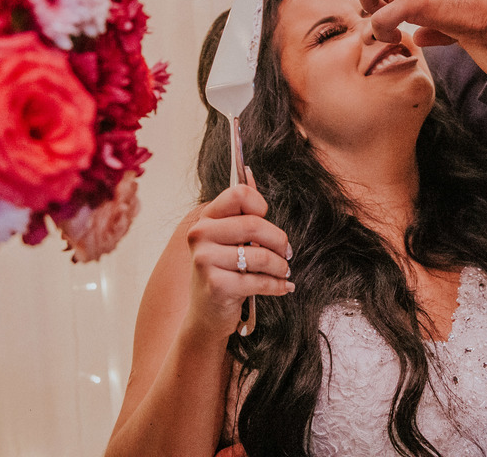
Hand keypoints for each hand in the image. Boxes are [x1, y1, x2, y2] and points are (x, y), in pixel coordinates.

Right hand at [183, 172, 293, 338]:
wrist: (206, 314)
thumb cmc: (223, 272)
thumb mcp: (227, 238)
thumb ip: (239, 209)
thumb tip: (249, 172)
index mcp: (205, 218)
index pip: (239, 194)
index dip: (261, 206)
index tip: (266, 221)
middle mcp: (200, 235)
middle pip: (254, 224)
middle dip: (279, 241)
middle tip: (287, 252)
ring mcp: (205, 261)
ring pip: (260, 255)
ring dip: (281, 266)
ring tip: (284, 271)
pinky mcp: (216, 286)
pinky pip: (259, 281)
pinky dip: (278, 285)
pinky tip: (284, 287)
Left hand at [355, 0, 486, 47]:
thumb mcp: (461, 12)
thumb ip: (435, 24)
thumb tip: (418, 36)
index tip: (396, 10)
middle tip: (376, 9)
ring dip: (365, 4)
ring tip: (383, 26)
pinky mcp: (416, 2)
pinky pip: (378, 17)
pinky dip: (379, 32)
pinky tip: (395, 40)